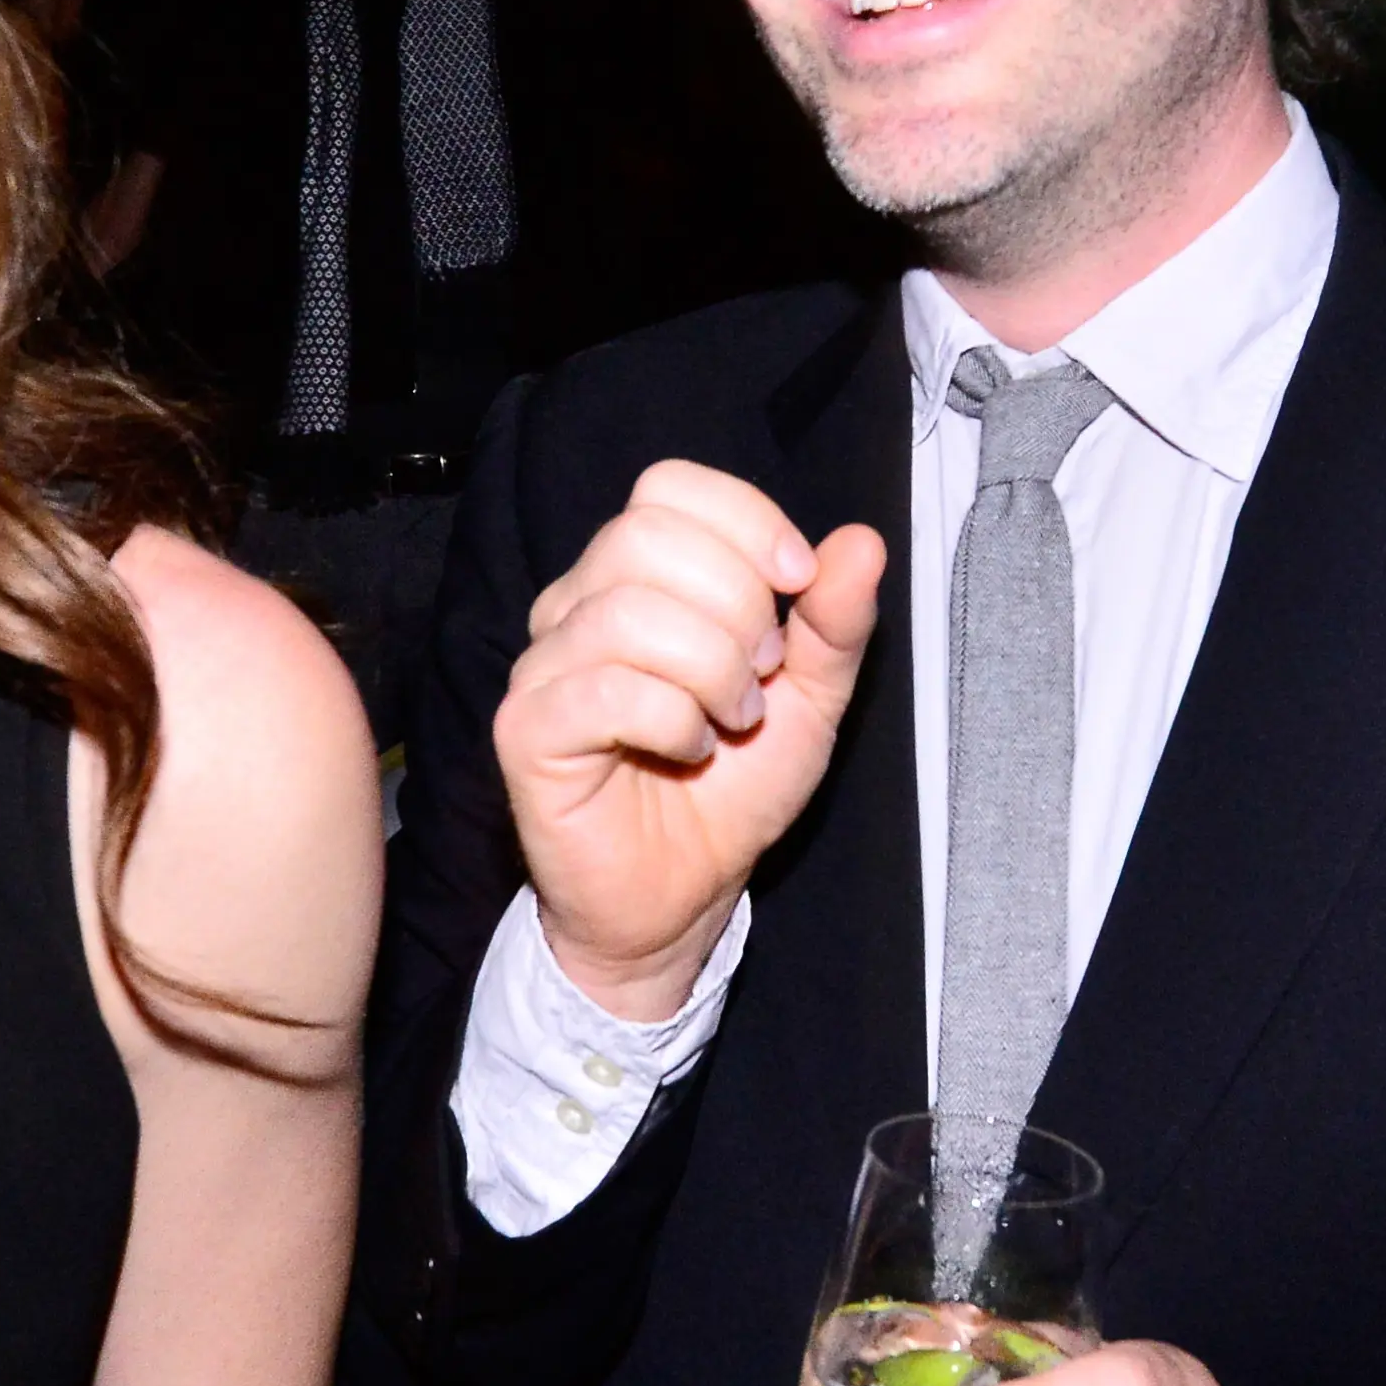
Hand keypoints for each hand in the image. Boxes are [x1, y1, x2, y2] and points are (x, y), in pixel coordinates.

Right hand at [494, 462, 886, 1018]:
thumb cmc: (730, 792)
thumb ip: (834, 622)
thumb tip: (860, 541)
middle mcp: (575, 606)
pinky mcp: (526, 729)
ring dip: (712, 671)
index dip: (746, 522)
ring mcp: (543, 666)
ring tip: (731, 722)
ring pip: (629, 610)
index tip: (798, 585)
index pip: (669, 487)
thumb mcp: (811, 700)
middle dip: (736, 604)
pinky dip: (674, 721)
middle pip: (646, 535)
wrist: (682, 898)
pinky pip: (604, 689)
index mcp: (634, 578)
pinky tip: (690, 752)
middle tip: (759, 677)